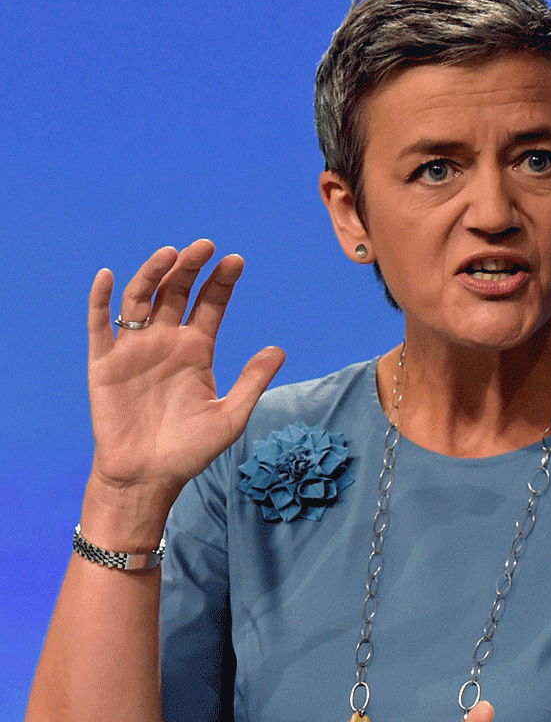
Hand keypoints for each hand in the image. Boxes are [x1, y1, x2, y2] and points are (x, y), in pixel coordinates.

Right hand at [85, 240, 284, 511]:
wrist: (147, 476)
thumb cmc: (189, 450)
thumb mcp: (230, 415)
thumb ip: (252, 381)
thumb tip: (279, 348)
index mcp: (197, 350)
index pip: (211, 305)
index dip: (221, 282)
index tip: (236, 259)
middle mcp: (166, 343)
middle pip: (177, 293)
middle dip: (190, 268)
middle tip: (204, 245)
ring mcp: (134, 350)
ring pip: (140, 300)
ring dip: (152, 274)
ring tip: (170, 253)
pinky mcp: (104, 364)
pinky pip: (99, 326)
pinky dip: (101, 300)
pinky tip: (109, 276)